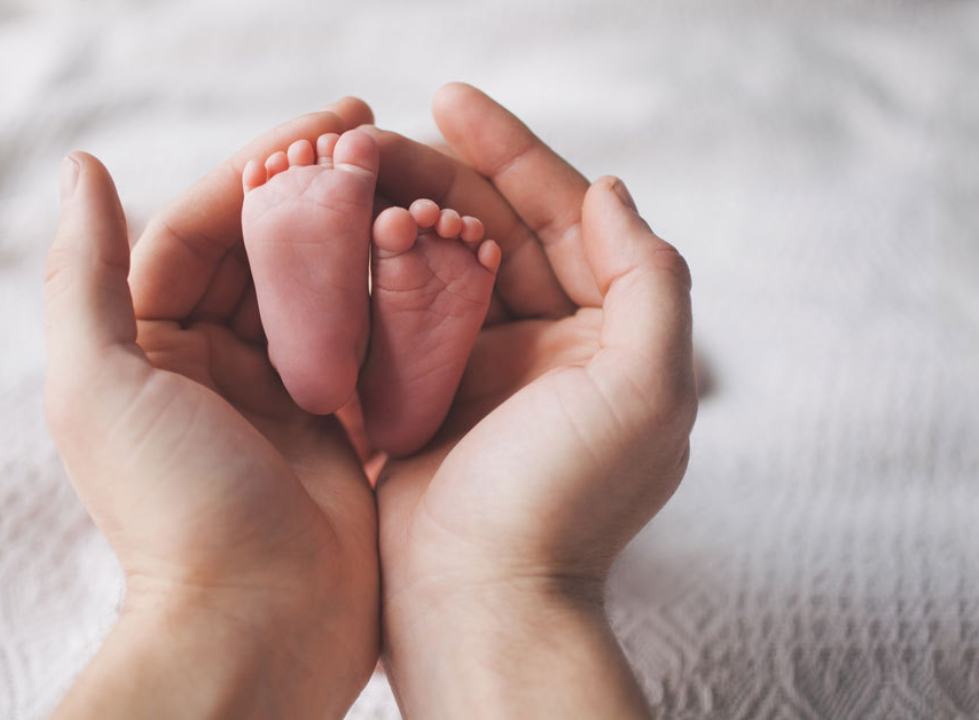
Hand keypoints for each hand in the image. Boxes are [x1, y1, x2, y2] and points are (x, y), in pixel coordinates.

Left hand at [44, 99, 379, 719]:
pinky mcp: (339, 427)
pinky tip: (431, 260)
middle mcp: (212, 362)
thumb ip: (84, 275)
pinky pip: (366, 343)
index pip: (199, 229)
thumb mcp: (100, 385)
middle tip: (379, 138)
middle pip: (264, 251)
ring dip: (358, 237)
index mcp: (149, 344)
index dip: (256, 170)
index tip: (326, 126)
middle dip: (315, 192)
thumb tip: (83, 167)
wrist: (256, 627)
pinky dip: (392, 300)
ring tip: (411, 186)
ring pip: (321, 289)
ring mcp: (281, 394)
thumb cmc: (172, 509)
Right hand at [367, 84, 696, 716]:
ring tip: (343, 176)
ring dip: (393, 217)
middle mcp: (545, 343)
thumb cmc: (564, 501)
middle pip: (488, 229)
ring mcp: (478, 370)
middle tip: (369, 136)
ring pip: (433, 265)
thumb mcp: (646, 386)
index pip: (559, 215)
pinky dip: (364, 274)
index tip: (449, 98)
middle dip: (434, 176)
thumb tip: (610, 190)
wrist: (481, 604)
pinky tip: (329, 239)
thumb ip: (649, 279)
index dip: (511, 151)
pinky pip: (391, 315)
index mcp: (603, 332)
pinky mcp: (420, 398)